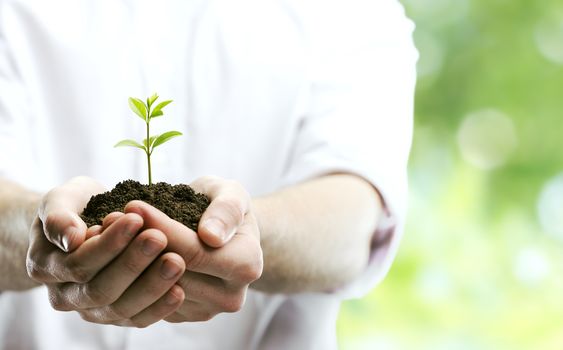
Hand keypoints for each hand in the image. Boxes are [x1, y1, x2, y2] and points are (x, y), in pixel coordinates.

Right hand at [26, 176, 186, 326]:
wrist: (84, 224)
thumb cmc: (74, 207)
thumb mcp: (61, 200)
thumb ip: (59, 215)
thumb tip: (71, 237)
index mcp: (45, 268)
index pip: (78, 263)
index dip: (109, 244)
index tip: (137, 219)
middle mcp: (64, 296)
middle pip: (99, 290)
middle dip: (132, 264)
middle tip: (160, 238)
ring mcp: (91, 310)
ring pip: (120, 309)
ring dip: (151, 287)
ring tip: (176, 262)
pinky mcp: (116, 316)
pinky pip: (137, 319)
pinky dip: (159, 308)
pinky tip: (179, 291)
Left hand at [124, 176, 262, 321]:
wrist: (224, 233)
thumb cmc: (225, 209)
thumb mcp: (232, 194)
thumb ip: (227, 209)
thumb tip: (211, 236)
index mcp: (247, 266)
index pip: (194, 252)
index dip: (160, 228)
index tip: (134, 206)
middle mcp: (230, 296)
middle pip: (172, 273)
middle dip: (139, 242)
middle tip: (113, 217)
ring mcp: (205, 310)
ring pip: (156, 288)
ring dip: (128, 259)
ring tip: (111, 229)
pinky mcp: (182, 316)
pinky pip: (148, 298)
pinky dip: (131, 274)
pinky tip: (119, 249)